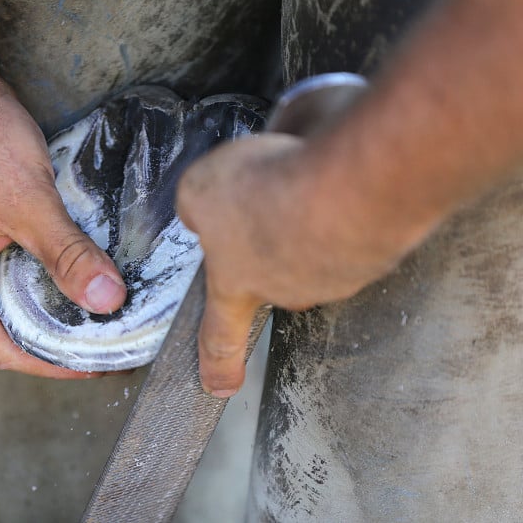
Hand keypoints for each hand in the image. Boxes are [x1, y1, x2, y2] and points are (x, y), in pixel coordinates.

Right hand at [0, 84, 126, 377]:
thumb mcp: (29, 203)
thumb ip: (67, 255)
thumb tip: (107, 301)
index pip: (1, 348)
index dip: (48, 364)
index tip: (94, 364)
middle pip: (6, 328)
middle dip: (56, 341)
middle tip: (106, 341)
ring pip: (12, 297)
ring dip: (53, 308)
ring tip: (99, 312)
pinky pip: (14, 267)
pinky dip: (47, 277)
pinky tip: (78, 271)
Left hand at [176, 133, 409, 395]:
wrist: (345, 185)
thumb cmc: (267, 195)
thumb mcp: (199, 192)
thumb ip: (195, 210)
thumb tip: (202, 214)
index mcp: (237, 286)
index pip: (219, 336)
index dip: (218, 363)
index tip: (220, 387)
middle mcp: (288, 290)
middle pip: (273, 277)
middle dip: (270, 242)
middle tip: (267, 203)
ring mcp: (335, 276)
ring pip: (312, 248)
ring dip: (305, 218)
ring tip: (299, 180)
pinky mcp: (373, 252)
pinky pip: (346, 227)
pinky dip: (338, 207)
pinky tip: (334, 181)